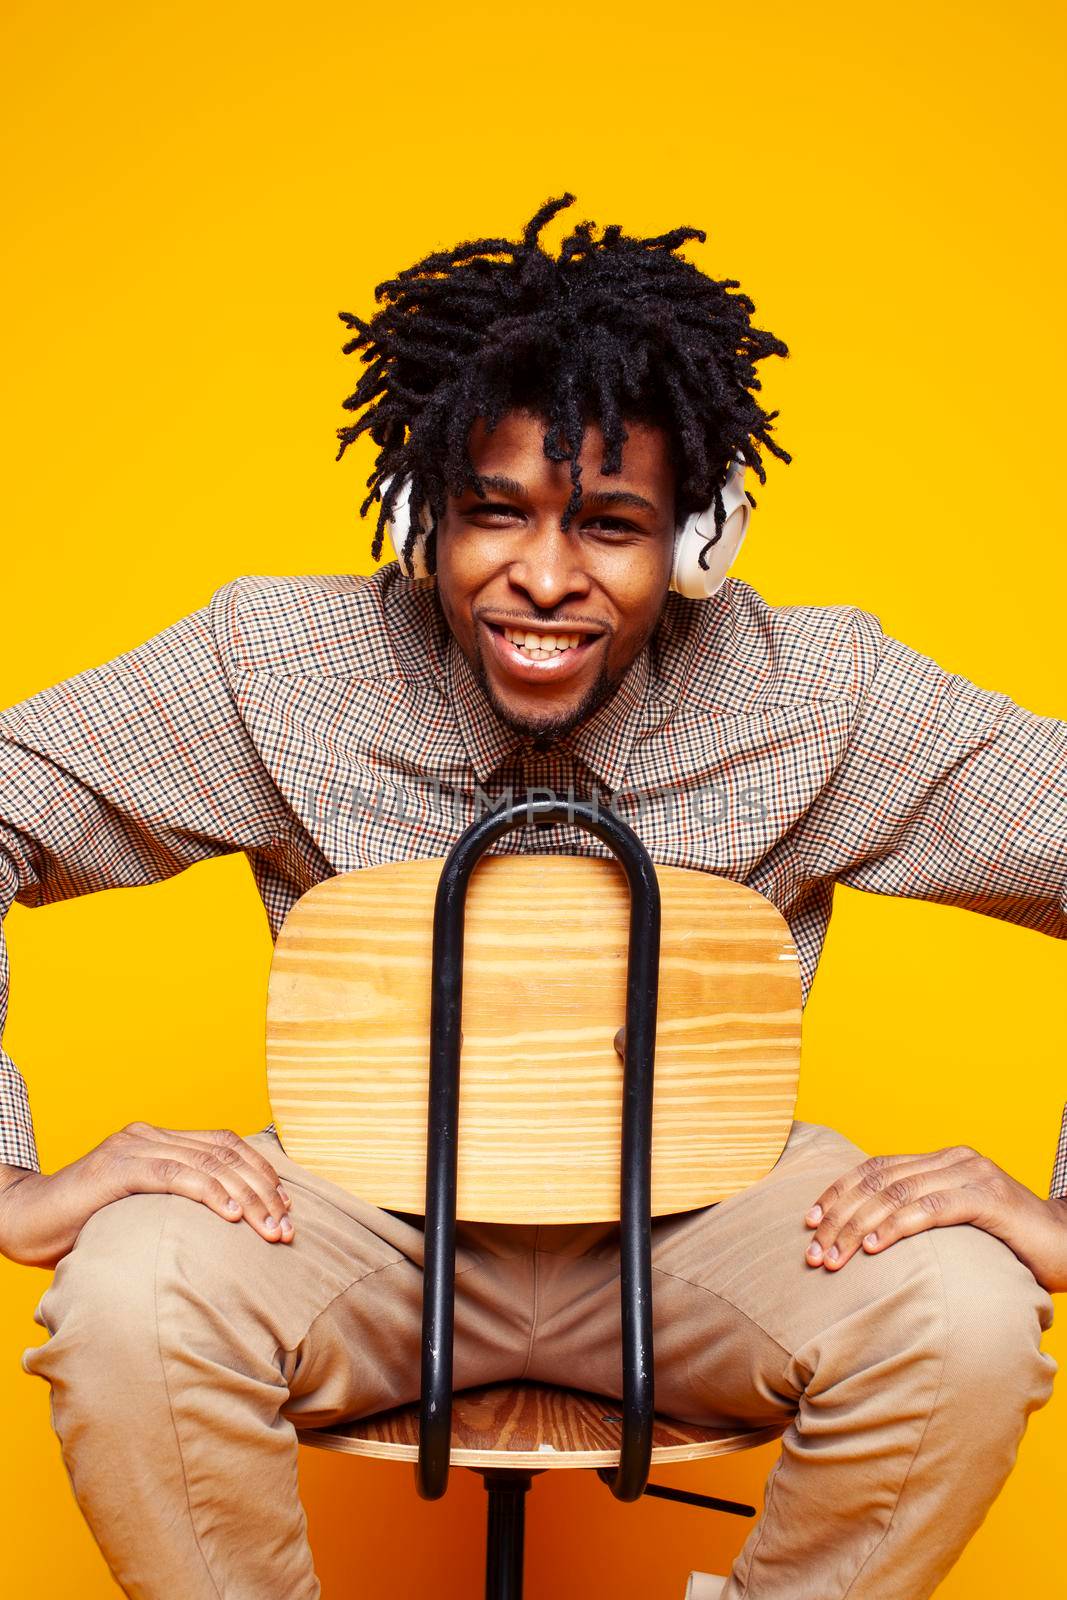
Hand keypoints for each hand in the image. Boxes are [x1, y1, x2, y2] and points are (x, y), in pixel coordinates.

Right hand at [0, 1122, 294, 1270]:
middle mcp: (151, 1137)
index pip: (228, 1147)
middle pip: (226, 1153)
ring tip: (270, 1229)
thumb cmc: (82, 1226)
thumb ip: (176, 1210)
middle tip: (288, 1228)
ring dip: (247, 1197)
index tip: (289, 1209)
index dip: (263, 1174)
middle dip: (265, 1191)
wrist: (21, 1221)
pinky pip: (173, 1175)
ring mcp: (134, 1148)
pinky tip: (230, 1215)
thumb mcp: (141, 1213)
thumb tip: (229, 1234)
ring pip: (208, 1162)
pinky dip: (207, 1192)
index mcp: (161, 1142)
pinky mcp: (117, 1168)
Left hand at [803, 1145, 1066, 1293]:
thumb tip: (867, 1239)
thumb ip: (921, 1218)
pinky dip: (897, 1228)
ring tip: (834, 1259)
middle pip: (877, 1182)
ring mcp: (971, 1175)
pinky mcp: (988, 1199)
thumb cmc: (1010, 1243)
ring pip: (897, 1195)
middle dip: (839, 1218)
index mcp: (939, 1160)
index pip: (874, 1169)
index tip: (808, 1223)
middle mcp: (951, 1159)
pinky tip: (875, 1249)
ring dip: (859, 1229)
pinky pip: (931, 1209)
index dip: (838, 1194)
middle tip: (813, 1253)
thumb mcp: (956, 1225)